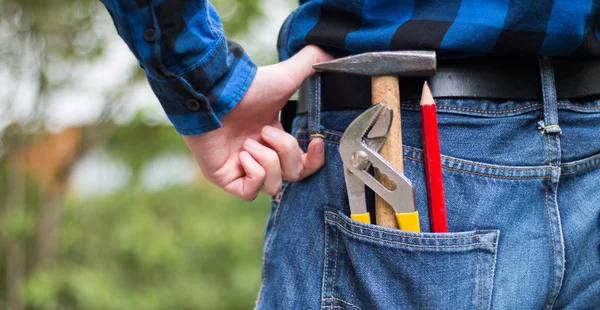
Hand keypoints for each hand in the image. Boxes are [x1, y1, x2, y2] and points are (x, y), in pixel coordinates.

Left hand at [183, 45, 333, 199]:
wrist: (215, 94)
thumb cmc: (247, 87)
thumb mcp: (286, 77)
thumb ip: (309, 64)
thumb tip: (331, 54)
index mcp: (274, 139)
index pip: (303, 166)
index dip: (314, 161)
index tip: (317, 143)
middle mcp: (260, 156)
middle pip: (292, 176)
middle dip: (285, 152)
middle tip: (265, 131)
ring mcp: (242, 169)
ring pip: (273, 187)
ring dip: (266, 162)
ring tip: (248, 142)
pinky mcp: (226, 179)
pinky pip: (250, 193)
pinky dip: (252, 174)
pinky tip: (241, 154)